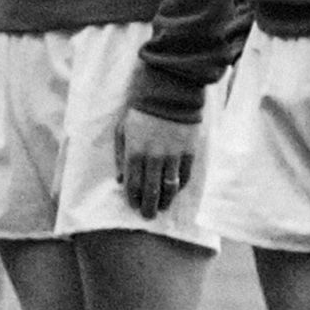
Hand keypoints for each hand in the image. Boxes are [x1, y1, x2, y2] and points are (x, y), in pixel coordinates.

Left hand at [114, 103, 203, 220]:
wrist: (168, 93)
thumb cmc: (140, 111)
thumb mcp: (122, 130)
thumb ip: (120, 156)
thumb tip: (121, 179)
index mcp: (135, 152)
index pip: (134, 185)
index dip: (133, 199)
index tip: (134, 206)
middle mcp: (154, 158)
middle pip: (152, 191)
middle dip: (149, 207)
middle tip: (148, 216)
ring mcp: (173, 156)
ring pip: (170, 188)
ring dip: (166, 201)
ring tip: (163, 207)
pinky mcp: (189, 151)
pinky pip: (185, 175)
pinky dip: (180, 186)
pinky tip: (176, 190)